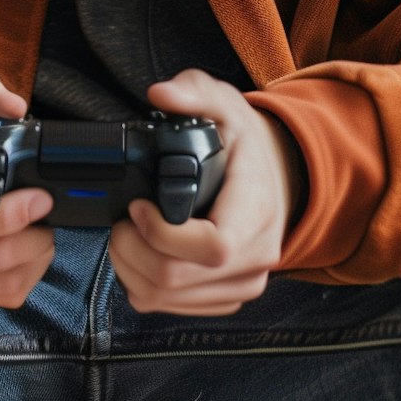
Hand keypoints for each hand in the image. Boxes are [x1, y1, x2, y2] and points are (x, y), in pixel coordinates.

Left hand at [108, 68, 306, 314]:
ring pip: (169, 300)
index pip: (212, 246)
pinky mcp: (229, 297)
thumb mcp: (224, 103)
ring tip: (127, 236)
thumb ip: (193, 92)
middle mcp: (256, 255)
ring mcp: (245, 282)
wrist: (278, 178)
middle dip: (132, 251)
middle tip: (121, 222)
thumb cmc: (246, 145)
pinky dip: (147, 287)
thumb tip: (161, 94)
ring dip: (132, 270)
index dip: (163, 234)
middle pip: (177, 279)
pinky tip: (144, 256)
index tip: (139, 207)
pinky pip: (175, 309)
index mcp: (256, 209)